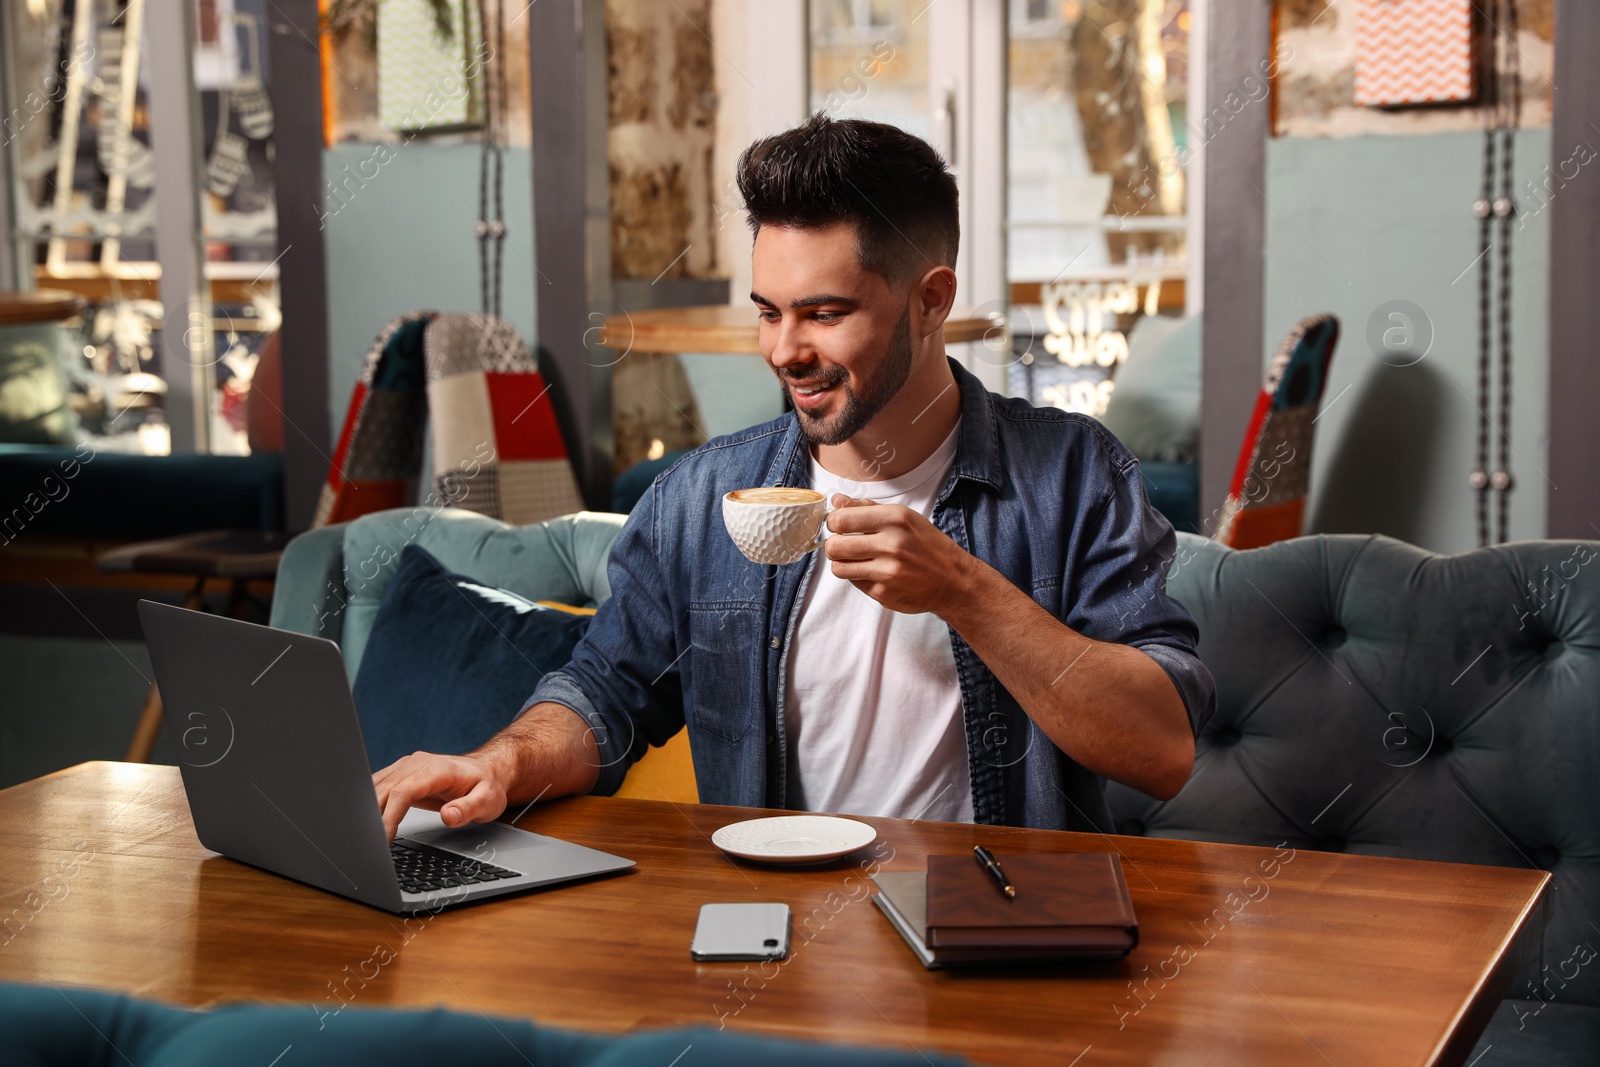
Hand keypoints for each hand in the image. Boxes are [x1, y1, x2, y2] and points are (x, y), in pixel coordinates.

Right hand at [372, 751, 510, 842]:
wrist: (487, 770)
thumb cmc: (487, 785)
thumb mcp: (488, 801)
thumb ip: (468, 808)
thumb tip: (449, 815)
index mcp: (436, 769)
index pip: (402, 792)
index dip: (389, 816)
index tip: (383, 839)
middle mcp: (416, 763)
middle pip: (384, 789)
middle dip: (372, 817)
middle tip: (369, 846)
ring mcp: (406, 767)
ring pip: (375, 787)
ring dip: (366, 810)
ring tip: (364, 837)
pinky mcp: (401, 774)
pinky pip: (378, 786)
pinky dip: (369, 803)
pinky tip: (367, 822)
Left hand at [822, 493, 972, 613]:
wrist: (954, 581)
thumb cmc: (928, 546)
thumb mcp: (905, 517)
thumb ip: (867, 508)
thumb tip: (836, 500)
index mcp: (895, 518)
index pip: (841, 520)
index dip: (833, 523)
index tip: (838, 526)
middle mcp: (891, 544)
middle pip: (834, 546)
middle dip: (833, 545)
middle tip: (842, 545)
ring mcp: (887, 572)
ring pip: (839, 568)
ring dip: (842, 563)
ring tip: (855, 559)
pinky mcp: (884, 593)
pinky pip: (854, 583)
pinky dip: (859, 577)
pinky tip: (874, 572)